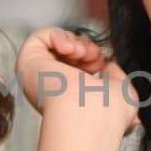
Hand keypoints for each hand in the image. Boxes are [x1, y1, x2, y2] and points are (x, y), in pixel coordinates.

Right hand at [15, 27, 140, 135]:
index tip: (102, 64)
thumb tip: (109, 65)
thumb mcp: (123, 90)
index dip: (94, 58)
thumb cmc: (106, 113)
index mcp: (72, 97)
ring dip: (76, 43)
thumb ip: (115, 75)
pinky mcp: (28, 61)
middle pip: (69, 52)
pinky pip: (43, 36)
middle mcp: (54, 87)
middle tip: (93, 58)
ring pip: (58, 43)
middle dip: (86, 48)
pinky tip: (69, 49)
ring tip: (81, 54)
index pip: (79, 66)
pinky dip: (60, 36)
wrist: (88, 114)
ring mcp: (39, 75)